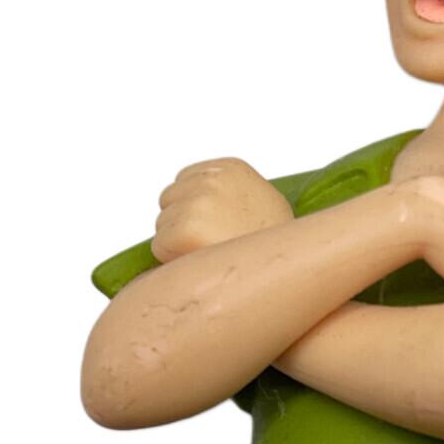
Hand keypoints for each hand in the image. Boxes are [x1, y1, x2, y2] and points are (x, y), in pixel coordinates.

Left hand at [152, 158, 292, 262]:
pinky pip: (158, 245)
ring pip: (162, 224)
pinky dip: (172, 259)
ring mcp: (198, 203)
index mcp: (231, 168)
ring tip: (212, 254)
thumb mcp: (263, 203)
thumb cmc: (274, 247)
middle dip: (182, 222)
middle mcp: (212, 180)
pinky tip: (202, 264)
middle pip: (168, 200)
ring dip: (178, 243)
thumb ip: (232, 191)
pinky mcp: (184, 230)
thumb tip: (202, 198)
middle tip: (213, 243)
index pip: (184, 180)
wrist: (284, 275)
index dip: (194, 209)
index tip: (217, 225)